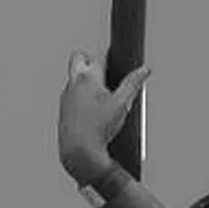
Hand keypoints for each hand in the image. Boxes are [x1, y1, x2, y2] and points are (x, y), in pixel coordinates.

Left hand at [58, 52, 149, 183]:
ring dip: (87, 81)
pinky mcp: (63, 107)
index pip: (100, 56)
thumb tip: (144, 70)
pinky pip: (72, 94)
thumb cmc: (98, 128)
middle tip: (106, 74)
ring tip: (103, 98)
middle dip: (91, 60)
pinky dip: (82, 97)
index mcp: (88, 77)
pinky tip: (94, 112)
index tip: (117, 59)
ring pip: (75, 77)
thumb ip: (133, 84)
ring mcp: (66, 94)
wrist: (79, 151)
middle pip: (79, 57)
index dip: (111, 57)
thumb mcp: (122, 105)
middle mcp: (73, 82)